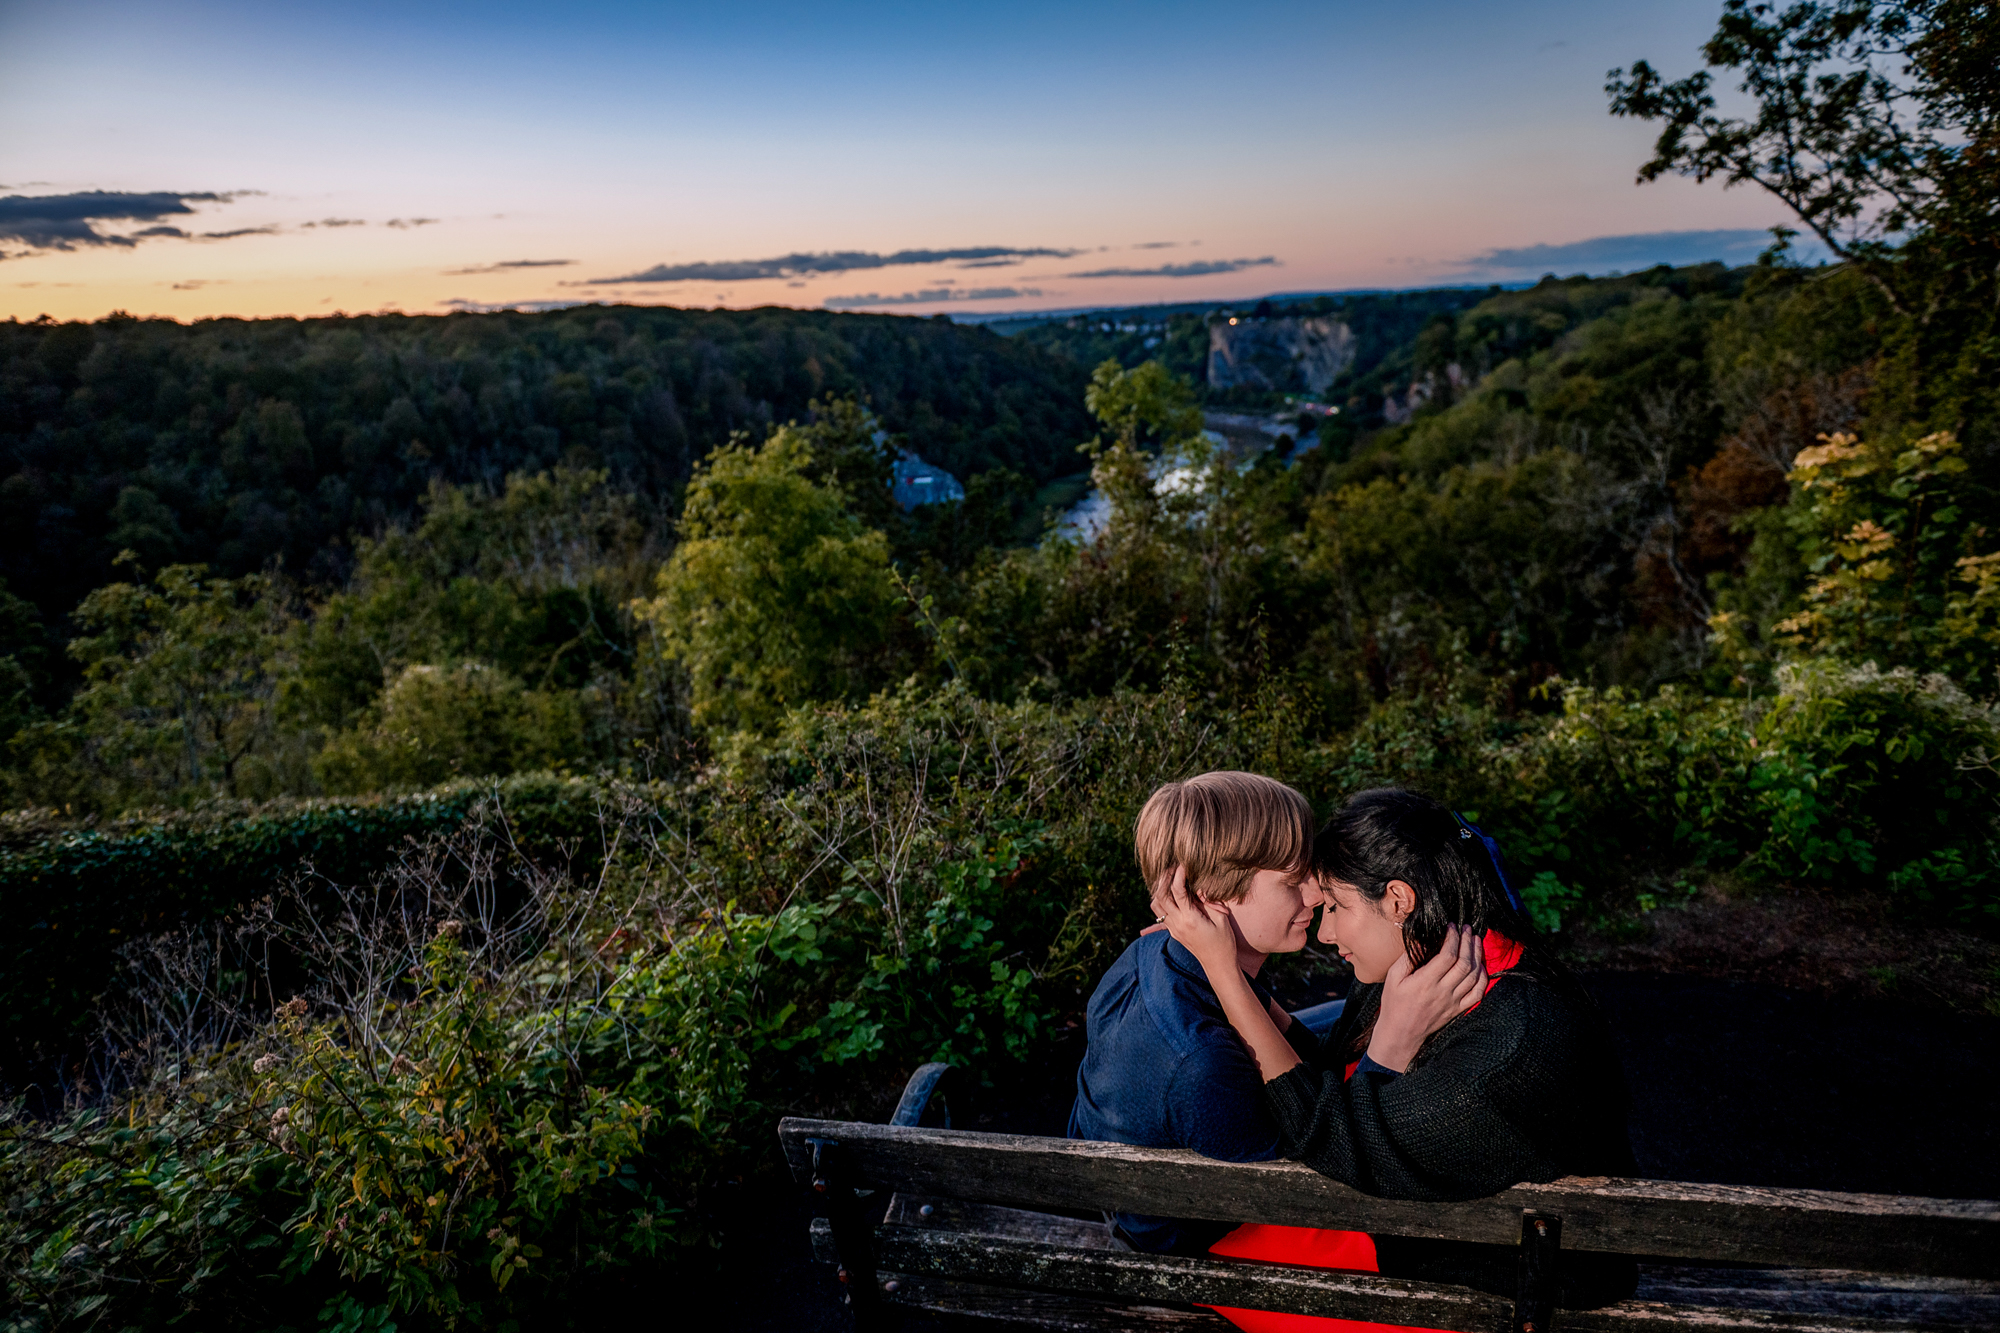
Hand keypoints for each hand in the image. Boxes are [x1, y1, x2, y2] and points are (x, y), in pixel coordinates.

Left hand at [1151, 865, 1237, 974]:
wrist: (1218, 965)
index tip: (1182, 863)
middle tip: (1171, 867)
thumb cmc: (1224, 942)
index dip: (1178, 874)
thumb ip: (1209, 901)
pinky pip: (1160, 914)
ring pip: (1155, 906)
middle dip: (1164, 879)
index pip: (1177, 891)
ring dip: (1158, 890)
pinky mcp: (1173, 932)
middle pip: (1160, 896)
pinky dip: (1161, 900)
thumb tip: (1198, 888)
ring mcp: (1173, 929)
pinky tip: (1169, 893)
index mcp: (1190, 919)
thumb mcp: (1221, 919)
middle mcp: (1177, 924)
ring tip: (1168, 879)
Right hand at [1366, 924, 1485, 1072]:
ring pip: (1473, 976)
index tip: (1452, 927)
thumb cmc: (1394, 1004)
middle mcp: (1442, 992)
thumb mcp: (1393, 977)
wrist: (1400, 1034)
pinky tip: (1480, 966)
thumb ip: (1408, 958)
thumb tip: (1423, 940)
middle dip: (1468, 942)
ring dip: (1477, 956)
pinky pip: (1477, 994)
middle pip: (1464, 963)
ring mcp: (1452, 1002)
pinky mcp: (1458, 1010)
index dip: (1453, 938)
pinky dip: (1482, 978)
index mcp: (1425, 982)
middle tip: (1466, 929)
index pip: (1447, 956)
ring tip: (1475, 941)